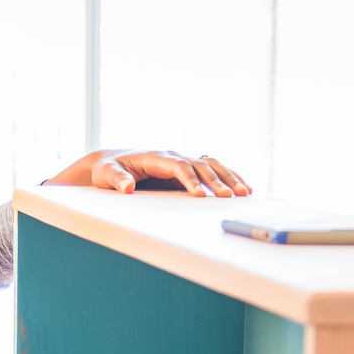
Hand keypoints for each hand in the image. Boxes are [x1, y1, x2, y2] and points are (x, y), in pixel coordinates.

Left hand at [47, 149, 251, 197]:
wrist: (112, 162)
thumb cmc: (109, 169)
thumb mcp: (108, 175)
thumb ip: (117, 180)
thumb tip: (128, 187)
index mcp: (156, 157)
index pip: (179, 166)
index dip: (191, 180)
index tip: (201, 196)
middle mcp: (172, 156)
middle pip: (200, 164)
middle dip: (217, 180)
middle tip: (231, 196)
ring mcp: (181, 161)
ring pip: (211, 164)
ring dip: (228, 177)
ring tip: (245, 192)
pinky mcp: (185, 169)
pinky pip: (210, 169)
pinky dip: (226, 176)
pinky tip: (241, 187)